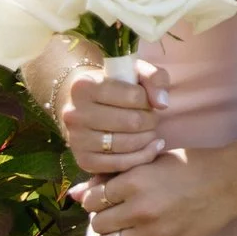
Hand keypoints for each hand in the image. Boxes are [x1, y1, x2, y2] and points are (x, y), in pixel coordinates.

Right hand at [58, 60, 166, 175]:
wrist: (83, 105)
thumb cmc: (114, 85)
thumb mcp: (134, 71)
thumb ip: (154, 78)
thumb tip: (162, 103)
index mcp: (84, 86)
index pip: (134, 96)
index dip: (148, 100)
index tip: (148, 101)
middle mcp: (74, 113)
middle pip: (132, 122)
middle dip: (151, 120)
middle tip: (152, 118)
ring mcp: (76, 139)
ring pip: (126, 144)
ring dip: (148, 138)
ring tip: (151, 131)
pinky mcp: (83, 160)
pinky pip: (119, 164)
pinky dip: (142, 157)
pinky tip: (153, 147)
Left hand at [76, 146, 236, 235]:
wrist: (229, 183)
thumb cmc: (191, 166)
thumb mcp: (152, 162)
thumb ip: (114, 177)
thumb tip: (75, 194)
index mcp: (136, 181)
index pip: (93, 199)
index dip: (95, 196)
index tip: (106, 194)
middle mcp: (140, 208)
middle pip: (97, 222)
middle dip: (101, 216)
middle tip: (115, 210)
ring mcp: (150, 232)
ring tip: (119, 228)